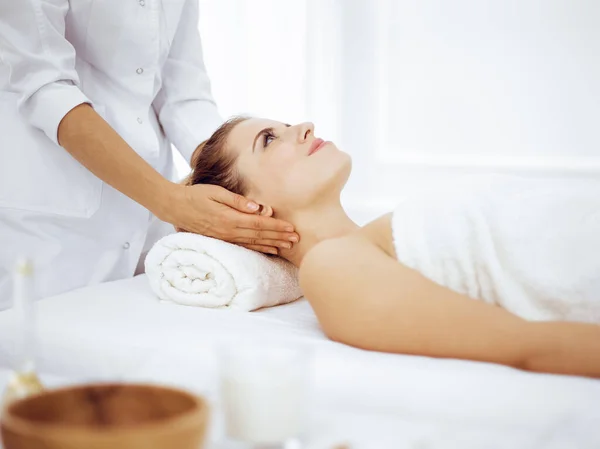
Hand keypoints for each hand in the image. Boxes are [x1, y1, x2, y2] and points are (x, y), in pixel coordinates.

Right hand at [161, 184, 298, 254]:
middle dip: (279, 237)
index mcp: (229, 218)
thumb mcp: (216, 192)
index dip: (276, 227)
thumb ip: (237, 201)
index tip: (291, 228)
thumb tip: (259, 207)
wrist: (175, 207)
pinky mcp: (222, 240)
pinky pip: (244, 246)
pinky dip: (259, 249)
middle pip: (259, 235)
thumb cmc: (196, 195)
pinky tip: (270, 250)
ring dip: (272, 244)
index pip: (258, 224)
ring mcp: (225, 237)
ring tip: (288, 246)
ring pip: (253, 243)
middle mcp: (229, 231)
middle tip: (296, 239)